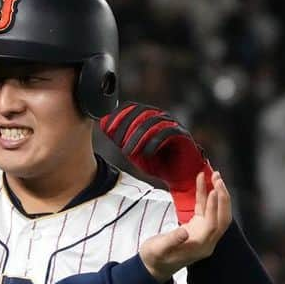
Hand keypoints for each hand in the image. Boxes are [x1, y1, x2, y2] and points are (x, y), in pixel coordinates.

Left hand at [99, 102, 214, 222]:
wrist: (179, 176)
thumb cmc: (155, 162)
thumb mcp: (132, 151)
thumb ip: (119, 138)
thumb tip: (102, 123)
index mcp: (147, 116)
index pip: (131, 107)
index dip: (117, 116)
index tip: (107, 129)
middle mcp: (160, 116)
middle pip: (140, 113)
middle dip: (126, 127)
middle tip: (118, 144)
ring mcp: (172, 123)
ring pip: (152, 122)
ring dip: (137, 137)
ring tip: (128, 152)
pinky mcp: (182, 134)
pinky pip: (167, 132)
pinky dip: (154, 142)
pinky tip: (146, 153)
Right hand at [139, 171, 231, 281]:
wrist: (153, 266)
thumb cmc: (154, 258)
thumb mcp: (158, 250)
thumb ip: (172, 240)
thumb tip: (184, 231)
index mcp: (200, 247)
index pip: (212, 225)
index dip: (214, 208)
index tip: (213, 190)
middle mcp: (207, 240)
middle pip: (222, 218)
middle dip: (222, 198)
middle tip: (217, 178)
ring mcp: (203, 233)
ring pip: (217, 212)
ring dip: (217, 194)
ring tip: (214, 176)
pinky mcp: (197, 227)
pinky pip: (204, 210)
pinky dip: (204, 196)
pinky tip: (201, 182)